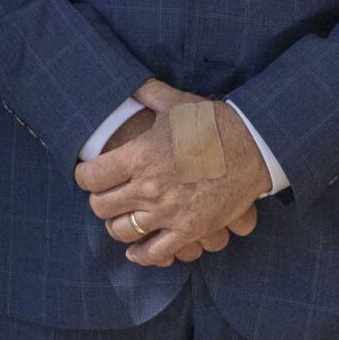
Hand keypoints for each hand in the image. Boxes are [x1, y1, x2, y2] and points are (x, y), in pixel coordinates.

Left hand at [76, 84, 267, 266]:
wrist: (255, 146)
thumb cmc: (212, 122)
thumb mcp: (174, 102)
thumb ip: (144, 93)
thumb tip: (126, 85)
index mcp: (140, 156)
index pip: (90, 177)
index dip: (83, 176)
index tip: (88, 174)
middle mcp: (149, 188)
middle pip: (101, 207)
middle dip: (98, 200)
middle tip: (105, 194)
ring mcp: (169, 212)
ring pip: (122, 231)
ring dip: (117, 224)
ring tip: (121, 215)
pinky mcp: (190, 230)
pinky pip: (154, 253)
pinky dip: (141, 254)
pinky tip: (136, 248)